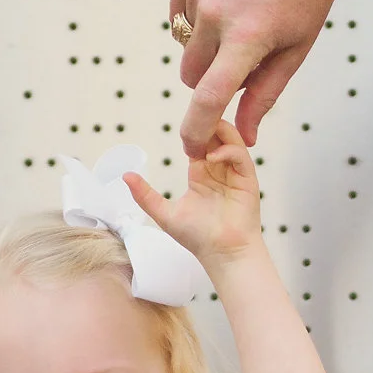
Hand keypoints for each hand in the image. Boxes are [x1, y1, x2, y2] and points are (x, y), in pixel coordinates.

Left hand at [124, 121, 263, 271]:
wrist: (222, 254)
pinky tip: (212, 157)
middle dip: (206, 123)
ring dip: (218, 132)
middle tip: (194, 118)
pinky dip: (228, 150)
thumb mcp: (165, 214)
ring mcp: (235, 173)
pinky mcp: (247, 180)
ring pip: (230, 139)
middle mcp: (219, 170)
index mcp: (201, 174)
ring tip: (203, 134)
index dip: (191, 130)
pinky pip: (240, 155)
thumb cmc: (198, 239)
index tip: (181, 126)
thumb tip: (125, 176)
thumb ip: (145, 196)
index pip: (198, 141)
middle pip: (216, 134)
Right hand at [171, 0, 349, 156]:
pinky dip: (198, 18)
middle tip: (244, 57)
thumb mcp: (294, 50)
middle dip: (211, 79)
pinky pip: (179, 14)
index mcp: (247, 37)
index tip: (192, 149)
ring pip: (185, 46)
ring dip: (206, 45)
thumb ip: (264, 96)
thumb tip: (245, 137)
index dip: (196, 130)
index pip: (209, 98)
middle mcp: (215, 12)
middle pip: (192, 76)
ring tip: (242, 16)